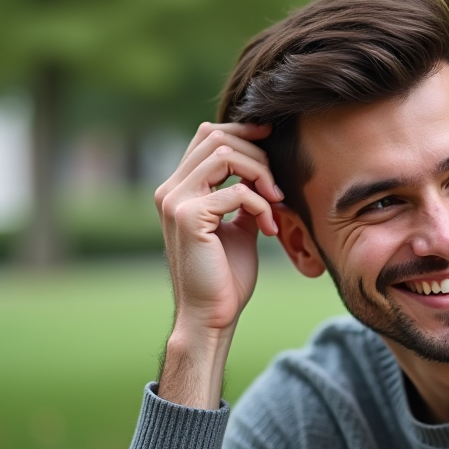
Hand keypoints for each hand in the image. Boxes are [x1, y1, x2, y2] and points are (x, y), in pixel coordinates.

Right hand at [154, 122, 282, 405]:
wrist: (211, 316)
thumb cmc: (226, 276)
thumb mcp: (237, 226)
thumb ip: (243, 196)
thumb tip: (262, 171)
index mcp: (179, 189)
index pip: (207, 137)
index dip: (242, 133)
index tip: (272, 143)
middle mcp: (170, 190)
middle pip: (216, 138)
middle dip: (256, 154)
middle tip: (278, 187)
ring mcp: (175, 202)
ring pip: (224, 155)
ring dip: (260, 174)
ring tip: (276, 202)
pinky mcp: (189, 218)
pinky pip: (235, 191)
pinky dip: (260, 204)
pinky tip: (269, 227)